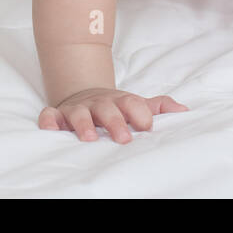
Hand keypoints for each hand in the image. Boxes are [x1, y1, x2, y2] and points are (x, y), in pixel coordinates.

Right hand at [39, 88, 188, 143]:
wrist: (85, 93)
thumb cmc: (116, 106)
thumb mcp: (136, 104)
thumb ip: (158, 106)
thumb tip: (184, 111)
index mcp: (120, 101)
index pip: (133, 103)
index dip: (140, 113)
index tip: (147, 126)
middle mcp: (99, 103)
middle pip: (107, 109)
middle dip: (115, 122)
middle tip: (124, 139)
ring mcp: (78, 108)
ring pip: (79, 112)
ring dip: (83, 124)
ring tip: (89, 139)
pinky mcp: (58, 115)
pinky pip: (49, 115)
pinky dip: (48, 120)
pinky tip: (50, 129)